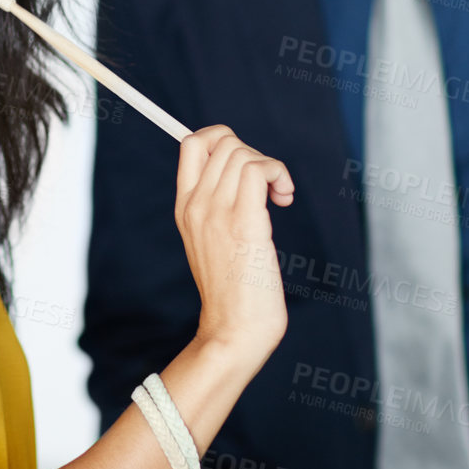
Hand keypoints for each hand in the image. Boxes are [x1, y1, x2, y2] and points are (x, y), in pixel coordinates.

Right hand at [174, 124, 293, 374]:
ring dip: (270, 166)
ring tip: (280, 195)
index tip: (245, 164)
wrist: (234, 330)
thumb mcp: (211, 242)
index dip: (221, 138)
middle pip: (222, 142)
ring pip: (243, 153)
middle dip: (254, 153)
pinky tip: (284, 198)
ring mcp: (216, 212)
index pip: (191, 144)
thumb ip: (217, 208)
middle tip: (268, 186)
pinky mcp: (243, 223)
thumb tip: (244, 175)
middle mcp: (196, 205)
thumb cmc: (232, 291)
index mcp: (184, 207)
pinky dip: (278, 174)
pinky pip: (259, 170)